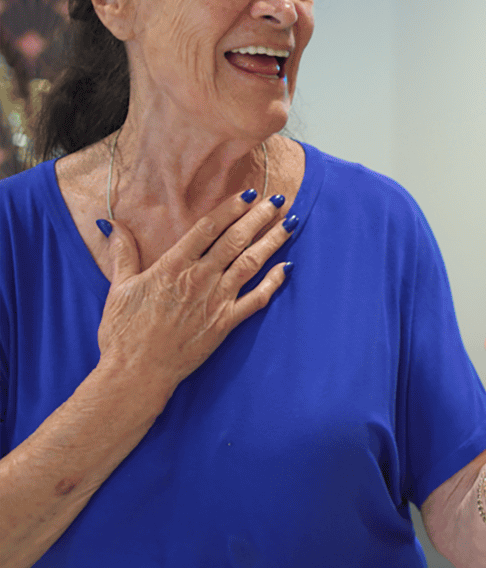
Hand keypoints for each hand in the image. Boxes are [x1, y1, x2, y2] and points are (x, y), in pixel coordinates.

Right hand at [96, 191, 292, 392]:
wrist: (137, 373)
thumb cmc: (123, 333)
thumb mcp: (118, 288)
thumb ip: (123, 254)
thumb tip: (112, 225)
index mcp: (173, 267)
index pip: (207, 229)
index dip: (229, 209)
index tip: (247, 194)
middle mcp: (200, 279)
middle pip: (235, 240)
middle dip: (259, 218)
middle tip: (279, 200)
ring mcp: (216, 301)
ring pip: (251, 264)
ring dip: (272, 242)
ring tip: (291, 224)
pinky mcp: (226, 323)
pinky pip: (257, 299)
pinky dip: (274, 282)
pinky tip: (288, 267)